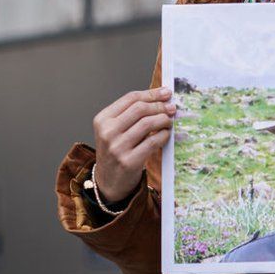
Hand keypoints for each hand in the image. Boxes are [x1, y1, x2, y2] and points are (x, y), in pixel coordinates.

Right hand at [92, 87, 175, 202]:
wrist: (108, 181)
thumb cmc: (116, 150)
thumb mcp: (115, 129)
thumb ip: (132, 114)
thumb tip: (161, 97)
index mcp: (102, 119)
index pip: (131, 98)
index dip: (152, 93)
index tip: (166, 92)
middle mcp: (107, 132)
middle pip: (140, 109)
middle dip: (160, 106)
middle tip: (172, 108)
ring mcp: (117, 147)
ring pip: (147, 124)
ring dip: (163, 120)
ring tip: (169, 121)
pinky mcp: (129, 161)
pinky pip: (153, 142)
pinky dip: (163, 135)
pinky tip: (166, 134)